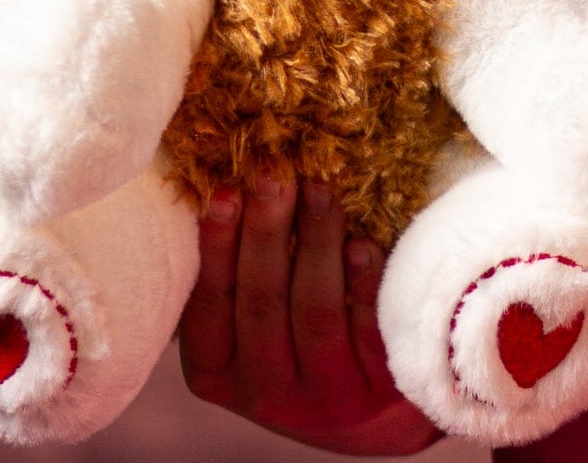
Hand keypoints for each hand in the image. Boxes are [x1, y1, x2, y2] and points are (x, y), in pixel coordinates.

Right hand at [178, 173, 441, 455]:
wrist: (371, 413)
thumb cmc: (298, 345)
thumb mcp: (252, 326)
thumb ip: (239, 276)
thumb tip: (229, 184)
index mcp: (219, 374)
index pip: (208, 311)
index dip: (215, 250)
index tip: (223, 191)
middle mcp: (266, 392)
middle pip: (262, 305)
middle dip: (265, 233)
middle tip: (274, 174)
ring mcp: (325, 396)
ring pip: (315, 314)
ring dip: (315, 245)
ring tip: (319, 190)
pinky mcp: (379, 388)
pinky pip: (369, 330)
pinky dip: (363, 284)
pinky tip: (361, 245)